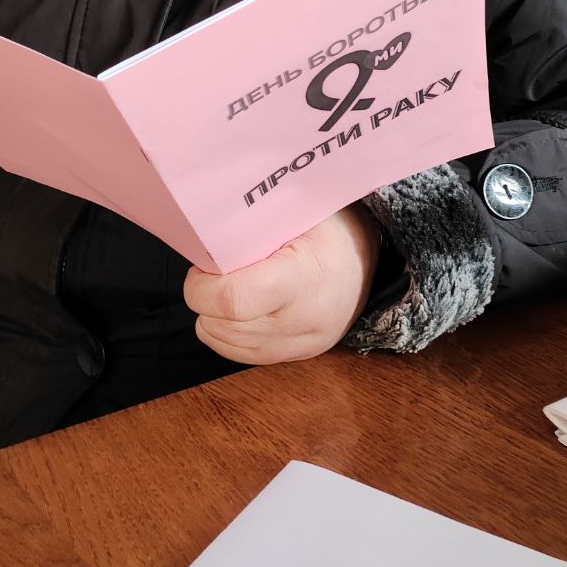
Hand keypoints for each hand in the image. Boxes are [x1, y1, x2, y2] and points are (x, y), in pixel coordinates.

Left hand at [184, 204, 381, 364]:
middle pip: (225, 324)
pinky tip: (236, 306)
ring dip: (212, 314)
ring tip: (227, 285)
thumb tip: (206, 217)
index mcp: (304, 278)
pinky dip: (225, 330)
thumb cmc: (329, 229)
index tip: (201, 267)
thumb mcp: (298, 210)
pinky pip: (237, 353)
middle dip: (203, 297)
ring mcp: (300, 345)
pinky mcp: (294, 356)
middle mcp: (304, 321)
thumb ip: (255, 220)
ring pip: (224, 342)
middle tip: (211, 269)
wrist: (365, 263)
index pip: (236, 299)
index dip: (204, 287)